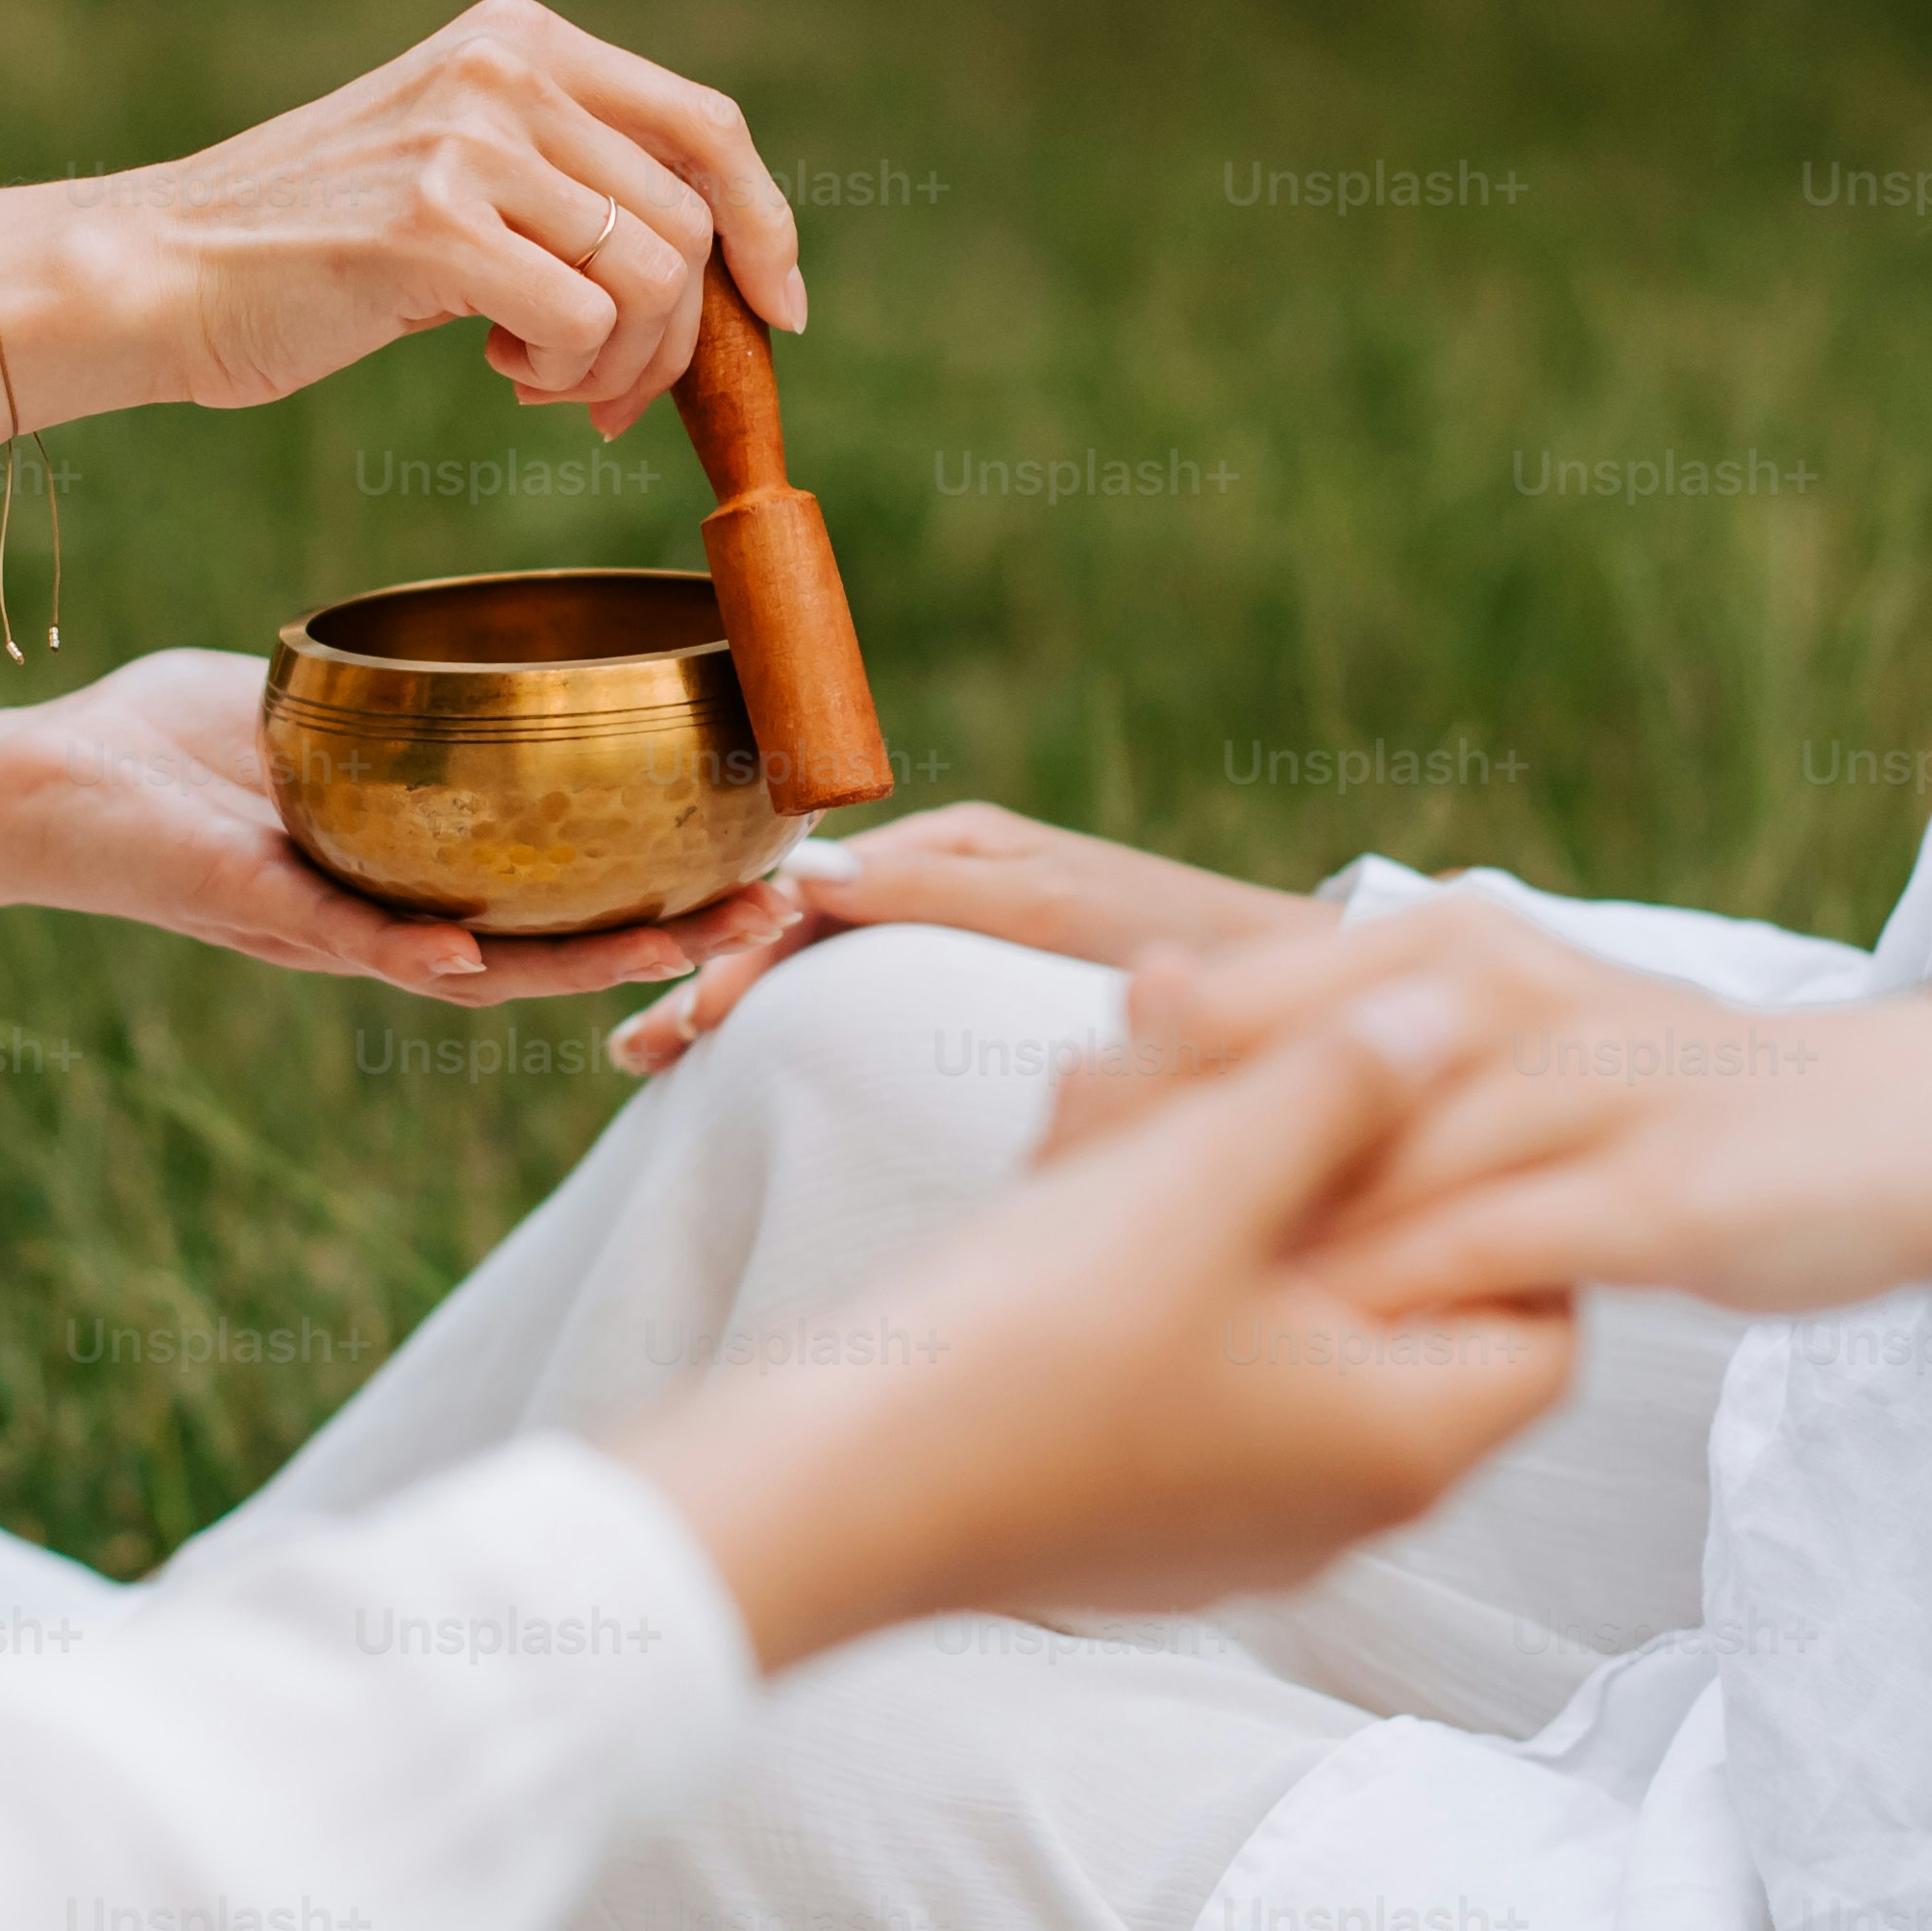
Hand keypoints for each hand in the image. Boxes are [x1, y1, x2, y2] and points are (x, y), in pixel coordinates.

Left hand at [0, 654, 802, 1001]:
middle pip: (544, 950)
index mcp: (399, 873)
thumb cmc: (150, 744)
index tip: (746, 859)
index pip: (547, 899)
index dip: (646, 891)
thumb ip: (382, 702)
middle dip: (657, 938)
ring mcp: (318, 927)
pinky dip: (411, 952)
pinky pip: (343, 942)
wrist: (26, 783)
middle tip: (762, 912)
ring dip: (573, 965)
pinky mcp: (249, 908)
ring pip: (474, 967)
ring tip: (674, 944)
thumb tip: (467, 649)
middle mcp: (375, 920)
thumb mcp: (299, 711)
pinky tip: (476, 953)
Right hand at [87, 0, 805, 430]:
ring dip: (619, 365)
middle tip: (615, 397)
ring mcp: (470, 140)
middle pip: (689, 216)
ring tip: (542, 381)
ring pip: (654, 276)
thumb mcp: (456, 167)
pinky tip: (501, 372)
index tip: (778, 309)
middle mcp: (505, 68)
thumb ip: (567, 177)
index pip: (704, 124)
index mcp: (520, 39)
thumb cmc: (313, 246)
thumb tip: (722, 269)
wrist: (162, 270)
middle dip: (681, 333)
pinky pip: (587, 323)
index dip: (765, 223)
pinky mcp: (434, 223)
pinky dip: (568, 375)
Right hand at [605, 801, 1325, 1073]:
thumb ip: (937, 888)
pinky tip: (758, 1084)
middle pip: (804, 935)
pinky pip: (872, 1006)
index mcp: (965, 846)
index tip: (679, 1028)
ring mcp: (970, 939)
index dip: (740, 960)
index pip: (815, 900)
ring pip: (827, 977)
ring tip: (656, 1070)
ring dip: (744, 1017)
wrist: (1299, 994)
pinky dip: (804, 1036)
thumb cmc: (1190, 948)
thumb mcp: (1057, 913)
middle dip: (714, 988)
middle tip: (632, 1056)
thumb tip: (804, 876)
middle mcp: (958, 880)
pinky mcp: (993, 993)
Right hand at [605, 978, 1583, 1671]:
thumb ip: (1343, 1084)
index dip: (1498, 1188)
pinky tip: (1066, 1137)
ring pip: (1265, 1313)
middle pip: (1388, 1297)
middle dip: (1312, 1144)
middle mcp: (1334, 1508)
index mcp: (1400, 1446)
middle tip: (1238, 1033)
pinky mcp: (1117, 1511)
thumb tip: (1452, 1020)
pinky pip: (1176, 1358)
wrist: (818, 1498)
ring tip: (1122, 1054)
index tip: (1414, 1084)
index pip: (1541, 1317)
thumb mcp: (1206, 1174)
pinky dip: (1139, 1250)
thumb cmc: (1033, 1342)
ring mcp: (1220, 1521)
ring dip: (1206, 1175)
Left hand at [1073, 901, 1931, 1324]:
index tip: (1022, 1144)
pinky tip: (1311, 1363)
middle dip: (1147, 1143)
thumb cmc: (1675, 1101)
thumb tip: (1162, 1032)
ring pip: (1370, 1158)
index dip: (1114, 1070)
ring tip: (1125, 1315)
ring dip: (1247, 1231)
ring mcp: (1578, 1093)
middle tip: (1036, 1222)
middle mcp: (1497, 995)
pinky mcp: (1650, 1198)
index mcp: (1443, 949)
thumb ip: (1353, 1042)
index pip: (1232, 990)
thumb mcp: (1497, 1044)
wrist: (1905, 1128)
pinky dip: (1394, 1299)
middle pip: (1273, 1061)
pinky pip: (1495, 1247)